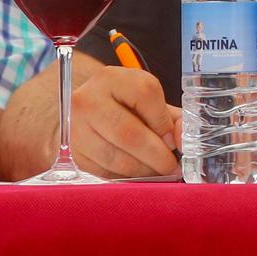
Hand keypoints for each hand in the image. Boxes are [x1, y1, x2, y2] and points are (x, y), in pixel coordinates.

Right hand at [67, 67, 182, 177]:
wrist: (82, 111)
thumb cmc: (122, 104)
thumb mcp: (147, 100)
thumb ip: (172, 117)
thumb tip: (184, 141)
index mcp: (111, 78)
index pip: (145, 94)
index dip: (164, 122)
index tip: (174, 139)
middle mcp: (88, 101)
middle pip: (129, 133)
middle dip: (156, 155)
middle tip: (171, 166)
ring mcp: (75, 129)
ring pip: (115, 157)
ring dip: (143, 170)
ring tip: (158, 171)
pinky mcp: (73, 153)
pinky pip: (103, 171)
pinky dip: (126, 177)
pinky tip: (139, 174)